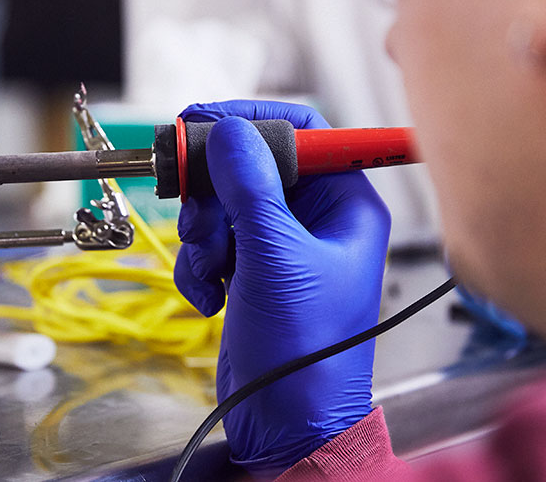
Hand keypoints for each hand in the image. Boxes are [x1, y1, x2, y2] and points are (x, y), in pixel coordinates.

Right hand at [174, 101, 391, 475]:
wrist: (289, 426)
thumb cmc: (308, 354)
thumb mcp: (276, 259)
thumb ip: (250, 188)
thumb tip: (227, 131)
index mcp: (346, 204)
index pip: (303, 129)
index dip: (251, 120)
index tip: (202, 122)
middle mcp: (317, 220)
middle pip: (251, 165)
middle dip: (215, 192)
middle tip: (199, 213)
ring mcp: (283, 247)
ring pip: (224, 204)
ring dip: (203, 234)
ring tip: (213, 268)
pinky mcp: (253, 274)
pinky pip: (213, 243)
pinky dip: (200, 265)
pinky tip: (209, 296)